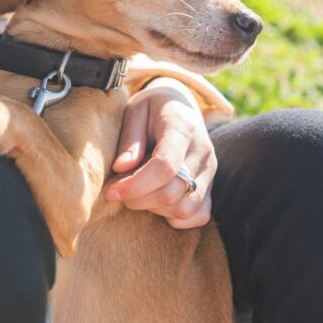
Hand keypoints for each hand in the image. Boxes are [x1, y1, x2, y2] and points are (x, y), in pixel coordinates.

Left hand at [105, 77, 215, 228]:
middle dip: (139, 200)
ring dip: (156, 209)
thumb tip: (120, 169)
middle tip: (118, 192)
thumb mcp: (134, 111)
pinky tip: (158, 204)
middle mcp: (202, 151)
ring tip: (138, 195)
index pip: (165, 167)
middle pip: (173, 192)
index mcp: (182, 128)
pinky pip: (199, 215)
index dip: (135, 186)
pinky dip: (176, 217)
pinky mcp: (211, 185)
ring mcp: (210, 170)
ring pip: (185, 208)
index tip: (111, 191)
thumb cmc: (152, 108)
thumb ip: (130, 140)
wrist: (181, 104)